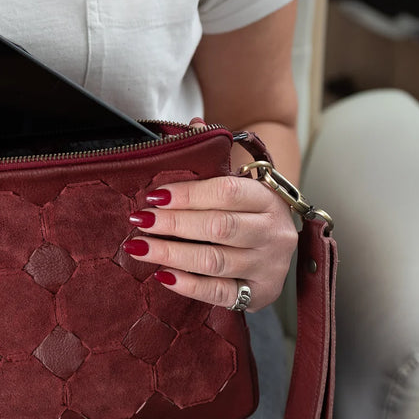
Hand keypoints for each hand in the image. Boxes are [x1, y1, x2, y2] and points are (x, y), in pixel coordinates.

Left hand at [123, 121, 297, 311]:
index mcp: (267, 198)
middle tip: (141, 220)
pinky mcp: (258, 294)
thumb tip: (193, 124)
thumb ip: (215, 157)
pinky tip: (162, 275)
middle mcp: (272, 232)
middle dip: (174, 224)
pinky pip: (219, 293)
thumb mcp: (240, 183)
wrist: (277, 250)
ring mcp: (267, 265)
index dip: (188, 194)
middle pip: (219, 227)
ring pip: (214, 261)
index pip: (227, 192)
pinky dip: (188, 285)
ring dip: (172, 253)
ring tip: (140, 247)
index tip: (154, 195)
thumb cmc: (248, 213)